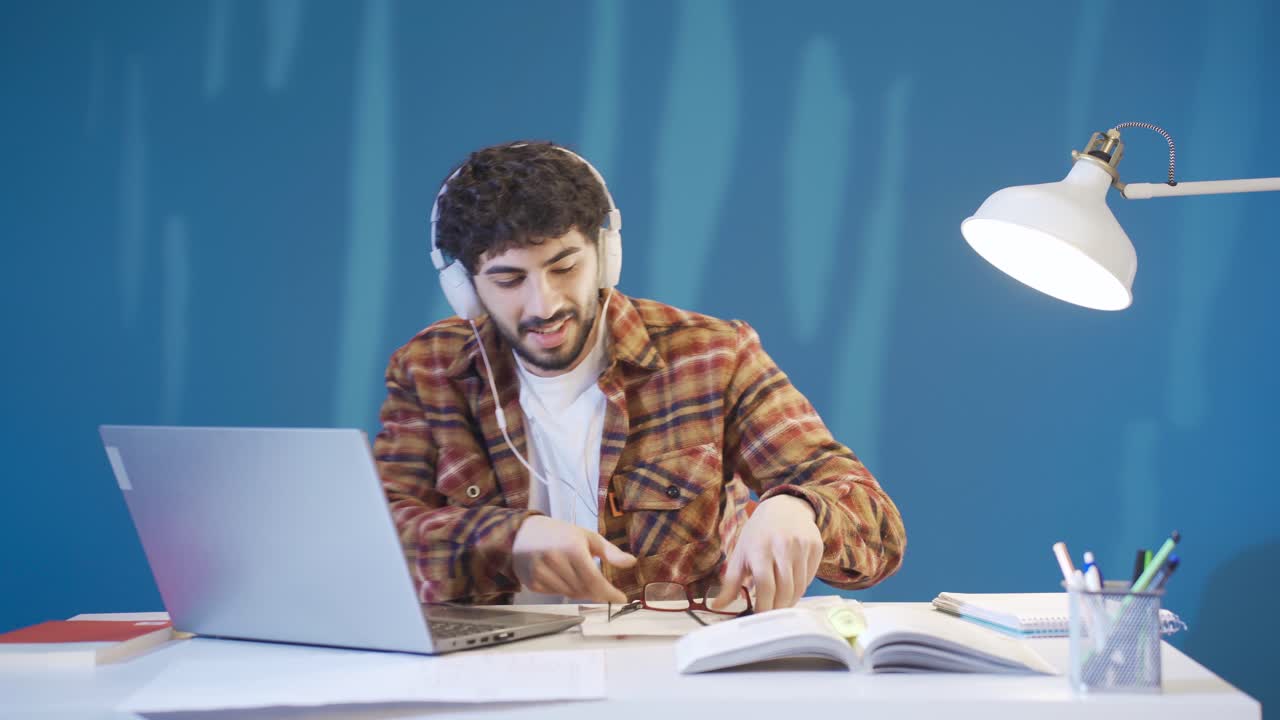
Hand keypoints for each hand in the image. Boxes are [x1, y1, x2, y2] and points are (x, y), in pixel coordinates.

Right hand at [512, 515, 636, 602]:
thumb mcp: (587, 537)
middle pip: (584, 590)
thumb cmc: (559, 534)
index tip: (621, 599)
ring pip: (571, 595)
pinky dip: (564, 590)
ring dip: (580, 591)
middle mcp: (556, 561)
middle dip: (596, 591)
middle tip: (602, 587)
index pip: (594, 580)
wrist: (523, 533)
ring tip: (577, 575)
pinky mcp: (532, 583)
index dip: (609, 593)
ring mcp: (542, 573)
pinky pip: (556, 595)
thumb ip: (610, 552)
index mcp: (572, 548)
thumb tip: (631, 562)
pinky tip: (561, 576)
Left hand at [713, 494, 821, 611]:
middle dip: (777, 608)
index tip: (759, 615)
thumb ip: (730, 583)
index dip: (763, 605)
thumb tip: (717, 606)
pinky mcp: (816, 547)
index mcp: (760, 548)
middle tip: (771, 615)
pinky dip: (800, 589)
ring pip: (799, 587)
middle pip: (784, 589)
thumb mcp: (740, 554)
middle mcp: (782, 546)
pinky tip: (791, 588)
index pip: (765, 585)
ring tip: (780, 604)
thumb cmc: (758, 535)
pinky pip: (809, 578)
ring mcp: (801, 546)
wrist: (785, 508)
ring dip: (790, 602)